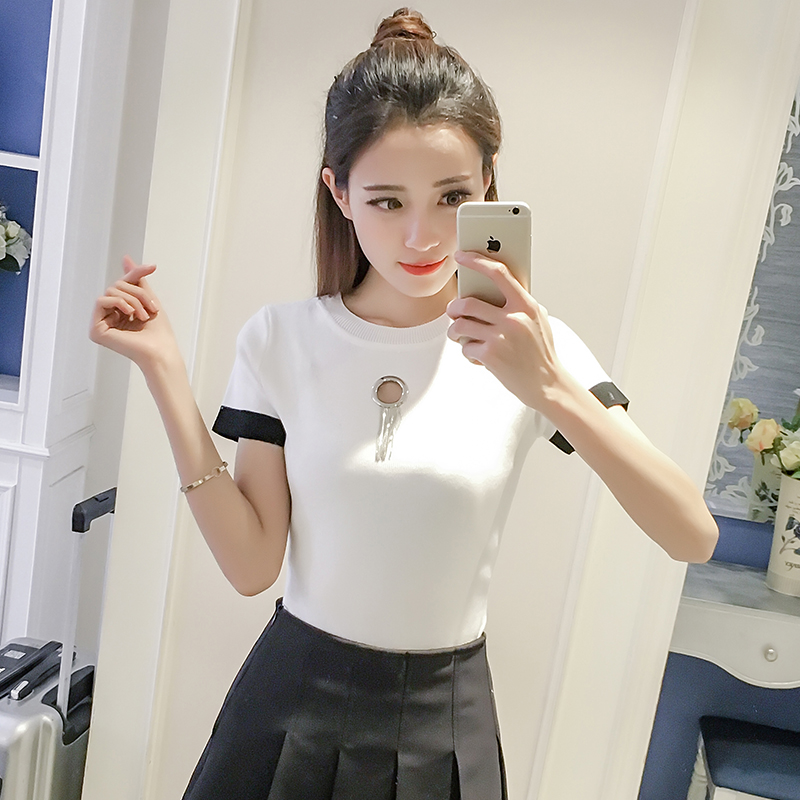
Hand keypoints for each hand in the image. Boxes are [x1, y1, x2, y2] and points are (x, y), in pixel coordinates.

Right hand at [90, 256, 178, 371]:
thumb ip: (135, 279)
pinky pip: (101, 301)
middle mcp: (109, 317)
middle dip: (137, 293)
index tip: (152, 267)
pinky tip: (130, 314)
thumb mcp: (148, 298)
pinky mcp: (96, 330)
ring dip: (132, 300)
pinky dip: (119, 302)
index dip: (135, 274)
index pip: (123, 285)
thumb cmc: (159, 332)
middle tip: (151, 308)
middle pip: (116, 286)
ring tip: (143, 315)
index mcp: (121, 311)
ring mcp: (101, 323)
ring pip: (110, 292)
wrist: (161, 350)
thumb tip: (126, 259)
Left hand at [446, 250, 560, 409]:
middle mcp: (513, 318)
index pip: (498, 273)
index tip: (461, 256)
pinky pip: (465, 347)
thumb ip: (517, 302)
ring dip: (455, 331)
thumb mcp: (537, 319)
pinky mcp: (490, 356)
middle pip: (468, 302)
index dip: (477, 261)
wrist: (547, 384)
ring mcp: (501, 337)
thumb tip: (490, 285)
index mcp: (526, 305)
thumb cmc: (540, 352)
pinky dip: (467, 352)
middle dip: (454, 308)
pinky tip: (478, 356)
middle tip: (454, 312)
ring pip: (460, 325)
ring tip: (461, 336)